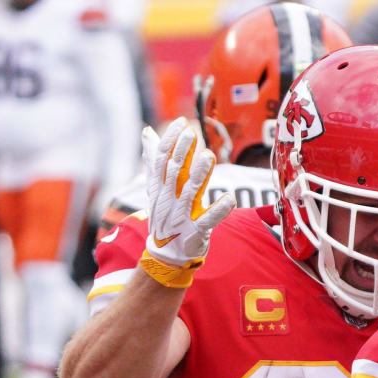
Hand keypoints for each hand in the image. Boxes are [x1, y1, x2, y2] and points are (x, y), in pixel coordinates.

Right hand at [142, 118, 234, 272]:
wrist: (166, 254)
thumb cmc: (165, 215)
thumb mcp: (156, 188)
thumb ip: (153, 159)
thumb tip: (147, 132)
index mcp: (160, 188)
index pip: (161, 160)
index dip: (170, 141)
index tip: (181, 123)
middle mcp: (169, 199)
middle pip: (174, 172)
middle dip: (182, 153)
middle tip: (191, 134)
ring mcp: (182, 216)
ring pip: (190, 192)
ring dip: (199, 175)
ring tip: (208, 156)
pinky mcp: (195, 231)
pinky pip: (207, 220)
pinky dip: (218, 211)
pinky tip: (229, 199)